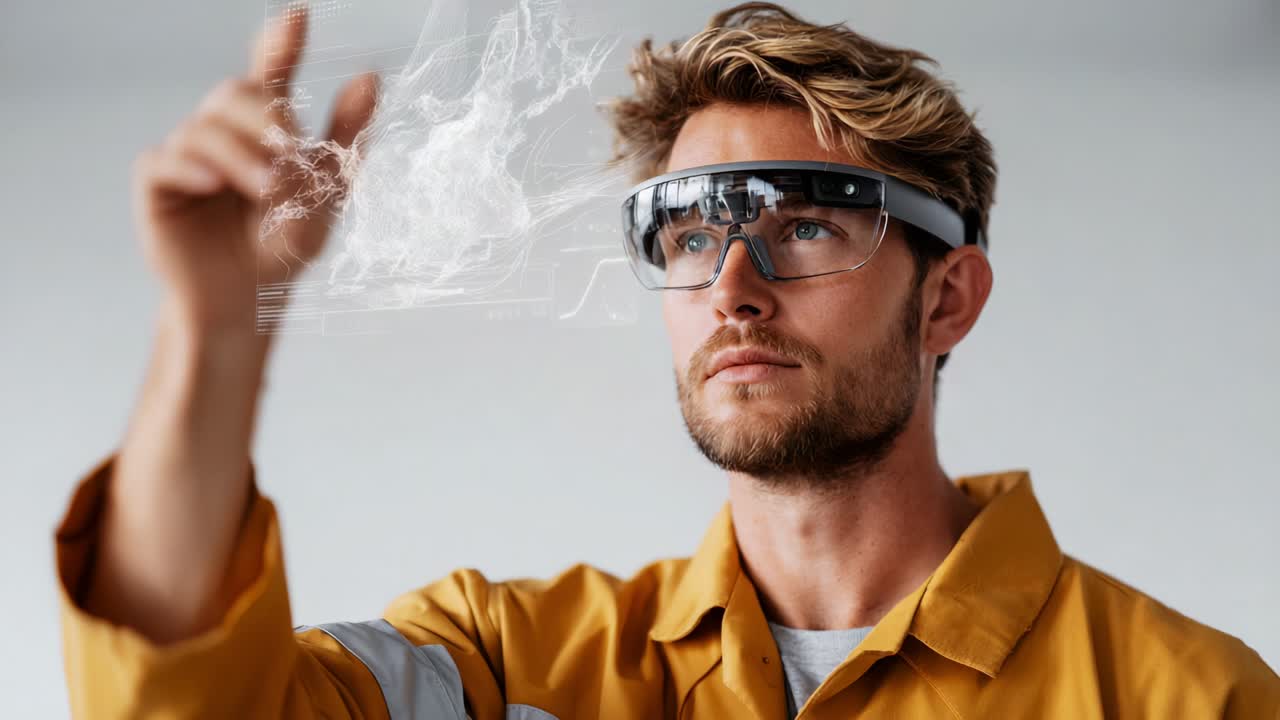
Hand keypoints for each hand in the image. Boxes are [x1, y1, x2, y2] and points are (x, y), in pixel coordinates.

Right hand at [132, 5, 377, 333]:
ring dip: (240, 154)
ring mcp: (187, 156)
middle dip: (266, 117)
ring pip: (204, 127)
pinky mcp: (158, 186)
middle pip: (235, 93)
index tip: (298, 17)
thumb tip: (370, 77)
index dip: (279, 42)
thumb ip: (345, 138)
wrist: (249, 304)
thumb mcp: (327, 195)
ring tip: (269, 190)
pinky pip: (163, 160)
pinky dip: (188, 166)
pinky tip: (210, 181)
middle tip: (290, 151)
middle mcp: (223, 133)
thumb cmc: (283, 246)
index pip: (270, 73)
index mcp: (265, 130)